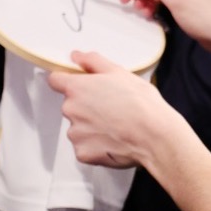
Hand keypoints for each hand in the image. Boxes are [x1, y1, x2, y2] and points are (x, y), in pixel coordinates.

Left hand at [49, 50, 185, 168]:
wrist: (154, 136)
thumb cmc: (141, 105)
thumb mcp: (119, 72)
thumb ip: (93, 62)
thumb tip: (77, 56)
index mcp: (77, 88)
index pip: (56, 80)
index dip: (67, 81)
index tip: (77, 85)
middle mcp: (71, 110)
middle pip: (71, 106)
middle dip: (86, 106)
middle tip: (110, 107)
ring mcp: (75, 134)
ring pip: (78, 128)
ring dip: (91, 127)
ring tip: (115, 126)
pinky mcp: (83, 153)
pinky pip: (85, 147)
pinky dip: (96, 145)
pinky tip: (113, 140)